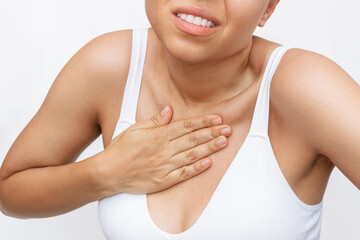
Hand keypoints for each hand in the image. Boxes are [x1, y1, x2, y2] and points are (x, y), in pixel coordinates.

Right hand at [97, 104, 231, 195]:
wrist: (108, 173)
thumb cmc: (120, 150)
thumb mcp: (135, 129)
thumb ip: (154, 120)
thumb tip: (169, 110)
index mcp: (158, 136)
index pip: (186, 126)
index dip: (203, 122)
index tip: (217, 118)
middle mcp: (164, 150)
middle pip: (193, 139)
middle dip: (212, 133)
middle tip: (228, 129)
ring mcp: (165, 166)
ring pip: (192, 155)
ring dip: (210, 148)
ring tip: (224, 142)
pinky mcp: (163, 181)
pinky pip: (184, 174)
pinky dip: (197, 169)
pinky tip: (209, 163)